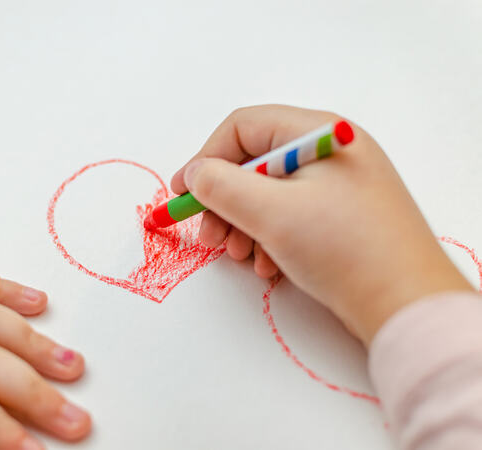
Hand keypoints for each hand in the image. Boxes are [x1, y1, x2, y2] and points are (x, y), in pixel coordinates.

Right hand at [171, 105, 472, 344]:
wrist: (405, 305)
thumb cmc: (342, 248)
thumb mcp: (269, 212)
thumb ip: (219, 185)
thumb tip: (194, 174)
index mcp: (318, 133)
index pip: (243, 128)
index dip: (205, 158)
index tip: (181, 194)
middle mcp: (329, 151)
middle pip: (254, 162)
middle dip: (224, 200)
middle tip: (211, 236)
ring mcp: (338, 185)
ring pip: (269, 193)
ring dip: (244, 224)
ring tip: (242, 256)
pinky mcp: (341, 216)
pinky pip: (290, 215)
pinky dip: (269, 237)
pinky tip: (269, 266)